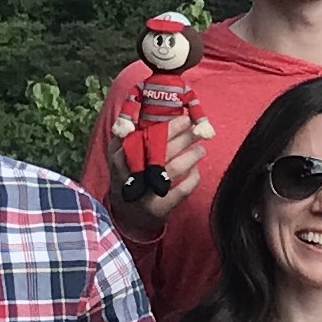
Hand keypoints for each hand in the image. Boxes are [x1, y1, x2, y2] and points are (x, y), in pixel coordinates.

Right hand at [100, 115, 206, 234]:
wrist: (128, 215)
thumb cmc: (129, 175)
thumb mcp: (120, 153)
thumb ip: (128, 131)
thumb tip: (144, 106)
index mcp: (119, 155)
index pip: (143, 135)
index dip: (165, 125)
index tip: (182, 115)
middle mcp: (130, 173)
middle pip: (160, 149)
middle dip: (182, 136)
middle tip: (197, 128)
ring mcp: (144, 192)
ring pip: (173, 168)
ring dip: (191, 155)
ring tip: (201, 148)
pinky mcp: (158, 208)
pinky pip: (181, 190)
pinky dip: (192, 178)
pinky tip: (196, 170)